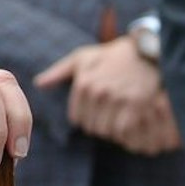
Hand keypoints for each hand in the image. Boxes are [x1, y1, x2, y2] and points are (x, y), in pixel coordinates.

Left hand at [34, 39, 183, 154]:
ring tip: (122, 122)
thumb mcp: (83, 58)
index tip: (98, 115)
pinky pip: (124, 132)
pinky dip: (127, 134)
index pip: (77, 119)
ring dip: (115, 132)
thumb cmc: (111, 56)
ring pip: (108, 132)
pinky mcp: (137, 105)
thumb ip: (59, 72)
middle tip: (112, 120)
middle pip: (93, 128)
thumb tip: (38, 83)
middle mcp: (98, 92)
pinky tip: (131, 126)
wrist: (146, 51)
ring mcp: (118, 99)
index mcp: (83, 83)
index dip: (87, 121)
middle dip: (101, 127)